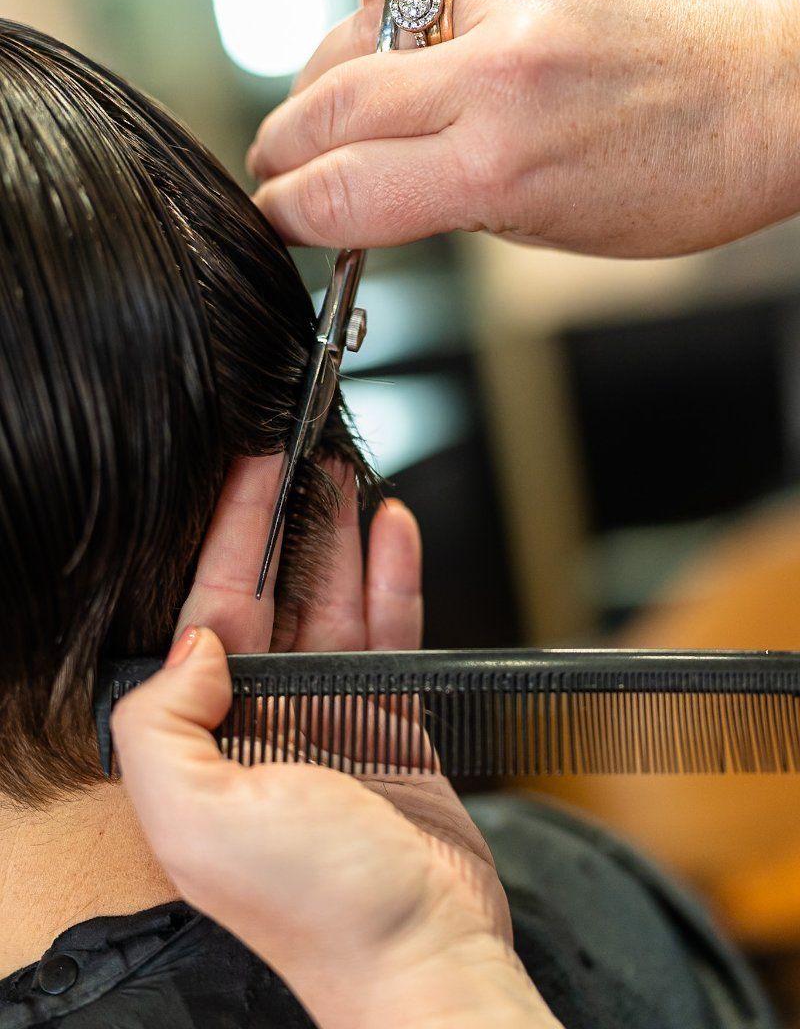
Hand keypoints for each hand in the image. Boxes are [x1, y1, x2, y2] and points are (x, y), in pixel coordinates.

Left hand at [112, 456, 558, 1028]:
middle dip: (281, 523)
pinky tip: (391, 533)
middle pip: (274, 597)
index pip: (212, 613)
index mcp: (211, 742)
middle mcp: (266, 725)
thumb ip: (163, 723)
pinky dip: (392, 580)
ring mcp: (332, 720)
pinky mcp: (391, 724)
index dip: (227, 536)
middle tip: (296, 455)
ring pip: (334, 604)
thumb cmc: (320, 908)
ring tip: (342, 476)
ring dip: (337, 539)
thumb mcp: (201, 820)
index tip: (246, 472)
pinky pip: (391, 633)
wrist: (426, 954)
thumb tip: (197, 644)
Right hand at [247, 0, 799, 258]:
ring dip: (322, 74)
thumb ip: (444, 205)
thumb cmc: (671, 180)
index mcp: (497, 171)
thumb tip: (361, 185)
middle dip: (285, 147)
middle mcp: (495, 78)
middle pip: (330, 107)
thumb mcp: (545, 233)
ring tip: (328, 101)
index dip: (287, 211)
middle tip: (278, 160)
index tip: (275, 214)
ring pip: (358, 27)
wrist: (761, 97)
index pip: (341, 193)